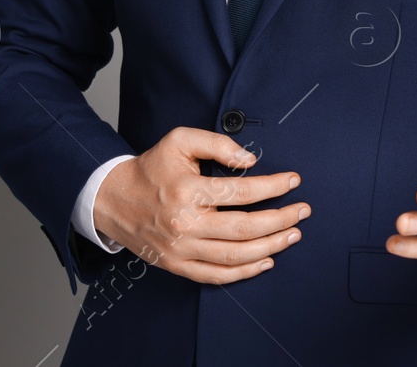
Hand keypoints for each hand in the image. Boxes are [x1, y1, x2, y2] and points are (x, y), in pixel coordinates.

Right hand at [92, 126, 308, 284]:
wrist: (112, 200)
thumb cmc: (151, 168)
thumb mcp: (180, 140)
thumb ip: (218, 144)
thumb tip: (250, 161)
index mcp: (187, 191)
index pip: (241, 192)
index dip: (273, 187)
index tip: (294, 181)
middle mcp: (184, 224)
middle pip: (244, 228)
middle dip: (281, 220)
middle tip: (303, 211)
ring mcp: (180, 249)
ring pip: (234, 255)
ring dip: (270, 246)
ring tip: (293, 234)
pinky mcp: (177, 265)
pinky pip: (215, 276)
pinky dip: (243, 272)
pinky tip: (266, 261)